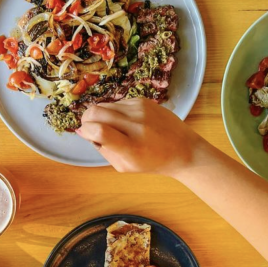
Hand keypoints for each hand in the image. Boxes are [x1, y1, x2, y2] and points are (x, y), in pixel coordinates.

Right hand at [76, 98, 199, 175]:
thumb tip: (83, 131)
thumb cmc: (152, 163)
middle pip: (96, 112)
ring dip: (100, 115)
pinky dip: (114, 112)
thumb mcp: (124, 166)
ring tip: (111, 127)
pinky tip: (125, 122)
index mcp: (131, 147)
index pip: (99, 131)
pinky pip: (117, 102)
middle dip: (87, 120)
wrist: (184, 149)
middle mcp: (136, 125)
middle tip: (91, 129)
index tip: (86, 134)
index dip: (86, 130)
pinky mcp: (143, 100)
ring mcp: (140, 109)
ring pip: (104, 104)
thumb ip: (102, 149)